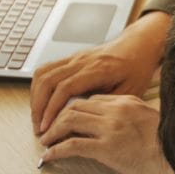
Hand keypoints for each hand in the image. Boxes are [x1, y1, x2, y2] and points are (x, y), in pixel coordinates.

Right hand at [30, 11, 170, 133]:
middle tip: (39, 128)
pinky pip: (47, 69)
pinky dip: (39, 87)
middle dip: (39, 107)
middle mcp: (82, 60)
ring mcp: (75, 58)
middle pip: (48, 80)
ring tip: (38, 118)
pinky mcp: (71, 58)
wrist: (138, 44)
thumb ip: (108, 105)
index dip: (52, 109)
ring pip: (43, 73)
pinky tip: (41, 102)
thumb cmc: (137, 67)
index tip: (48, 127)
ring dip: (36, 97)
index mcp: (98, 69)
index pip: (65, 87)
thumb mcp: (131, 91)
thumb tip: (86, 122)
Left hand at [37, 94, 174, 173]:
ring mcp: (110, 129)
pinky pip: (72, 145)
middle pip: (75, 106)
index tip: (67, 120)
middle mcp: (115, 111)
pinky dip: (56, 150)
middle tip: (48, 129)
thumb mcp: (151, 120)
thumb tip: (122, 126)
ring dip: (52, 131)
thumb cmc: (171, 145)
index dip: (74, 109)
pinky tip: (49, 156)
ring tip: (45, 141)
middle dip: (56, 117)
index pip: (92, 100)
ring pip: (69, 121)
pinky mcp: (107, 149)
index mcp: (127, 102)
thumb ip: (134, 117)